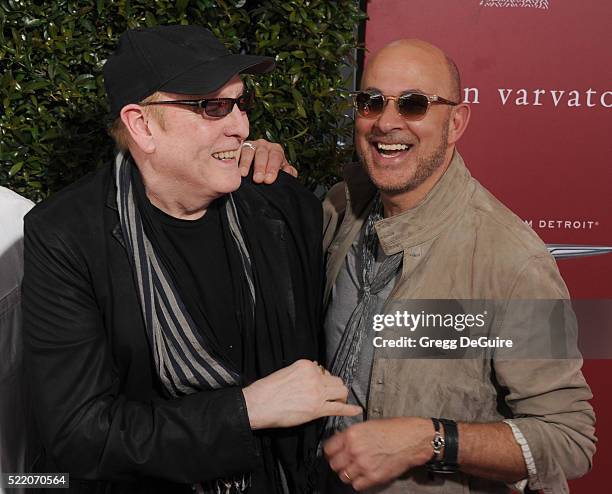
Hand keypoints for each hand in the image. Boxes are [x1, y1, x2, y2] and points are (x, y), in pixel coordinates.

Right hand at [239, 139, 297, 182]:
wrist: (256, 173)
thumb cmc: (270, 173)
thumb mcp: (281, 172)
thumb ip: (288, 172)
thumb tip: (289, 171)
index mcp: (276, 150)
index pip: (276, 157)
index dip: (273, 168)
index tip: (269, 179)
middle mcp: (264, 145)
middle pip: (262, 153)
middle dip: (260, 167)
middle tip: (258, 179)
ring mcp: (250, 145)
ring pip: (249, 151)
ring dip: (246, 163)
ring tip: (244, 174)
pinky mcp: (238, 148)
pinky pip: (236, 151)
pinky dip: (235, 159)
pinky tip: (234, 167)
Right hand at [242, 359, 361, 429]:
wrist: (260, 404)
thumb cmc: (268, 390)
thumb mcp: (286, 372)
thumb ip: (302, 373)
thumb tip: (312, 377)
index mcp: (306, 365)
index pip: (323, 370)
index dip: (324, 379)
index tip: (321, 385)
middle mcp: (314, 376)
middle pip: (336, 380)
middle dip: (335, 387)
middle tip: (333, 394)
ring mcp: (317, 392)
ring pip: (341, 391)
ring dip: (341, 397)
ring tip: (339, 401)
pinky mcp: (317, 408)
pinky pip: (339, 408)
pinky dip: (350, 409)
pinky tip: (356, 410)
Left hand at [324, 417, 433, 490]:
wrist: (412, 439)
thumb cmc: (393, 430)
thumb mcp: (367, 425)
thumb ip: (352, 435)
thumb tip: (340, 442)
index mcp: (352, 435)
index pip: (328, 449)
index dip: (330, 452)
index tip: (332, 453)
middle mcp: (355, 450)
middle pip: (334, 464)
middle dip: (338, 463)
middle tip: (344, 461)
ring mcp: (363, 465)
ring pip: (344, 476)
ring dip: (348, 473)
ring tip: (355, 468)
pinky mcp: (374, 477)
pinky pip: (356, 485)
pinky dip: (358, 482)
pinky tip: (363, 474)